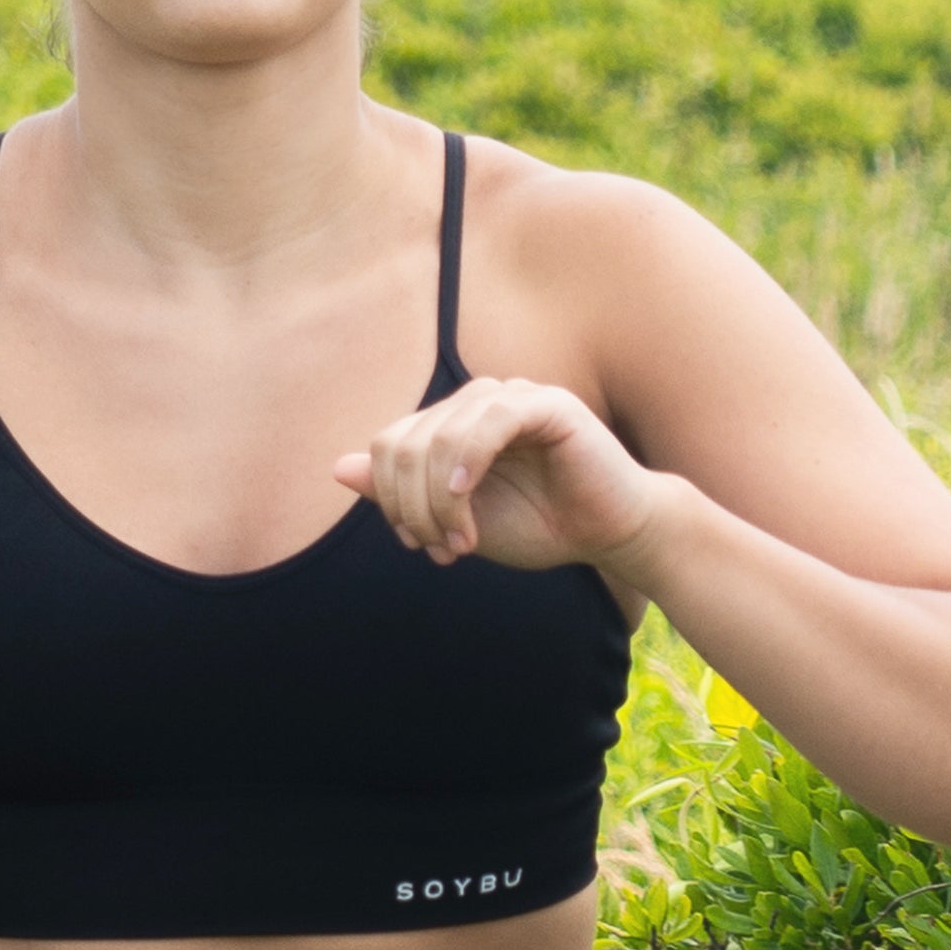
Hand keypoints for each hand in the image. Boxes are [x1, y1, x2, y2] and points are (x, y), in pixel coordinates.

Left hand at [334, 376, 662, 572]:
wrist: (611, 535)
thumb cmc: (542, 526)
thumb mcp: (456, 519)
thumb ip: (401, 494)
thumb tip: (339, 468)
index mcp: (453, 425)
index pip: (391, 445)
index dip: (391, 500)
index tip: (420, 547)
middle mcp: (477, 403)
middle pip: (407, 442)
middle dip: (413, 507)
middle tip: (442, 552)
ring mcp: (512, 397)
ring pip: (441, 434)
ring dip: (441, 500)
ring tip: (463, 542)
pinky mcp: (547, 404)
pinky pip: (490, 420)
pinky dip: (468, 462)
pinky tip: (465, 498)